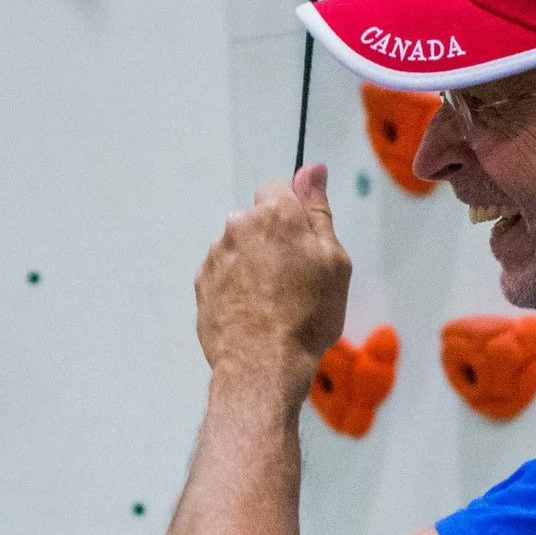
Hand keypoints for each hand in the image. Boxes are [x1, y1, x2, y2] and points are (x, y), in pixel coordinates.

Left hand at [193, 165, 351, 372]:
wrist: (262, 365)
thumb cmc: (307, 316)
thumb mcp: (333, 260)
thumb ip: (318, 210)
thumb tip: (313, 170)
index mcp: (274, 214)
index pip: (279, 188)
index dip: (293, 211)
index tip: (303, 238)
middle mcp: (238, 227)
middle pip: (257, 220)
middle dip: (272, 239)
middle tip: (294, 277)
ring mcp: (215, 256)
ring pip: (239, 248)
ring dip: (253, 263)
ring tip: (273, 300)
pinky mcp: (202, 283)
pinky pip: (223, 274)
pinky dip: (236, 286)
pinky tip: (253, 311)